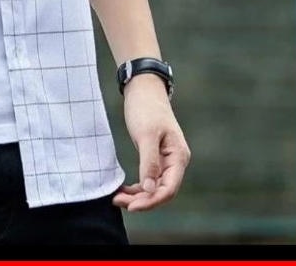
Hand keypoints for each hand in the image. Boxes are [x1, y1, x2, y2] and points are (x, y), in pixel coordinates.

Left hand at [112, 74, 190, 211]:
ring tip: (116, 198)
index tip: (131, 206)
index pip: (169, 188)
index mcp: (178, 156)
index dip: (151, 201)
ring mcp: (166, 159)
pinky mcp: (155, 156)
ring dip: (137, 195)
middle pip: (161, 191)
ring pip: (154, 186)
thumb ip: (150, 162)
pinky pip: (148, 178)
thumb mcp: (146, 134)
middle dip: (141, 200)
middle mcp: (175, 161)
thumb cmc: (146, 108)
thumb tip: (150, 190)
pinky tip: (123, 189)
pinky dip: (137, 185)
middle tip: (117, 202)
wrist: (143, 88)